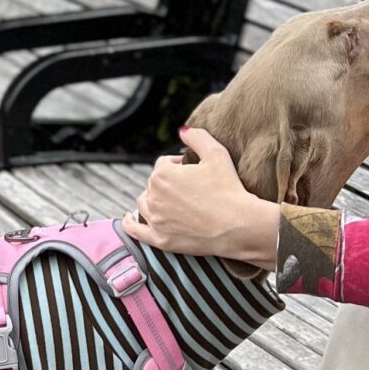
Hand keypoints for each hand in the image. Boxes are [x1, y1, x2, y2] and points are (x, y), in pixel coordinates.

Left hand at [123, 127, 279, 267]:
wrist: (238, 225)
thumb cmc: (228, 189)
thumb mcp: (216, 153)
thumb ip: (197, 136)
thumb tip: (182, 130)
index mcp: (162, 174)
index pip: (164, 164)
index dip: (180, 166)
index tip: (195, 173)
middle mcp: (153, 195)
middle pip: (154, 184)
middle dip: (169, 184)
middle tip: (192, 190)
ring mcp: (154, 219)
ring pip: (144, 203)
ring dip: (153, 199)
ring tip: (171, 202)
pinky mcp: (159, 239)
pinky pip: (135, 230)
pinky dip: (130, 223)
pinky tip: (130, 218)